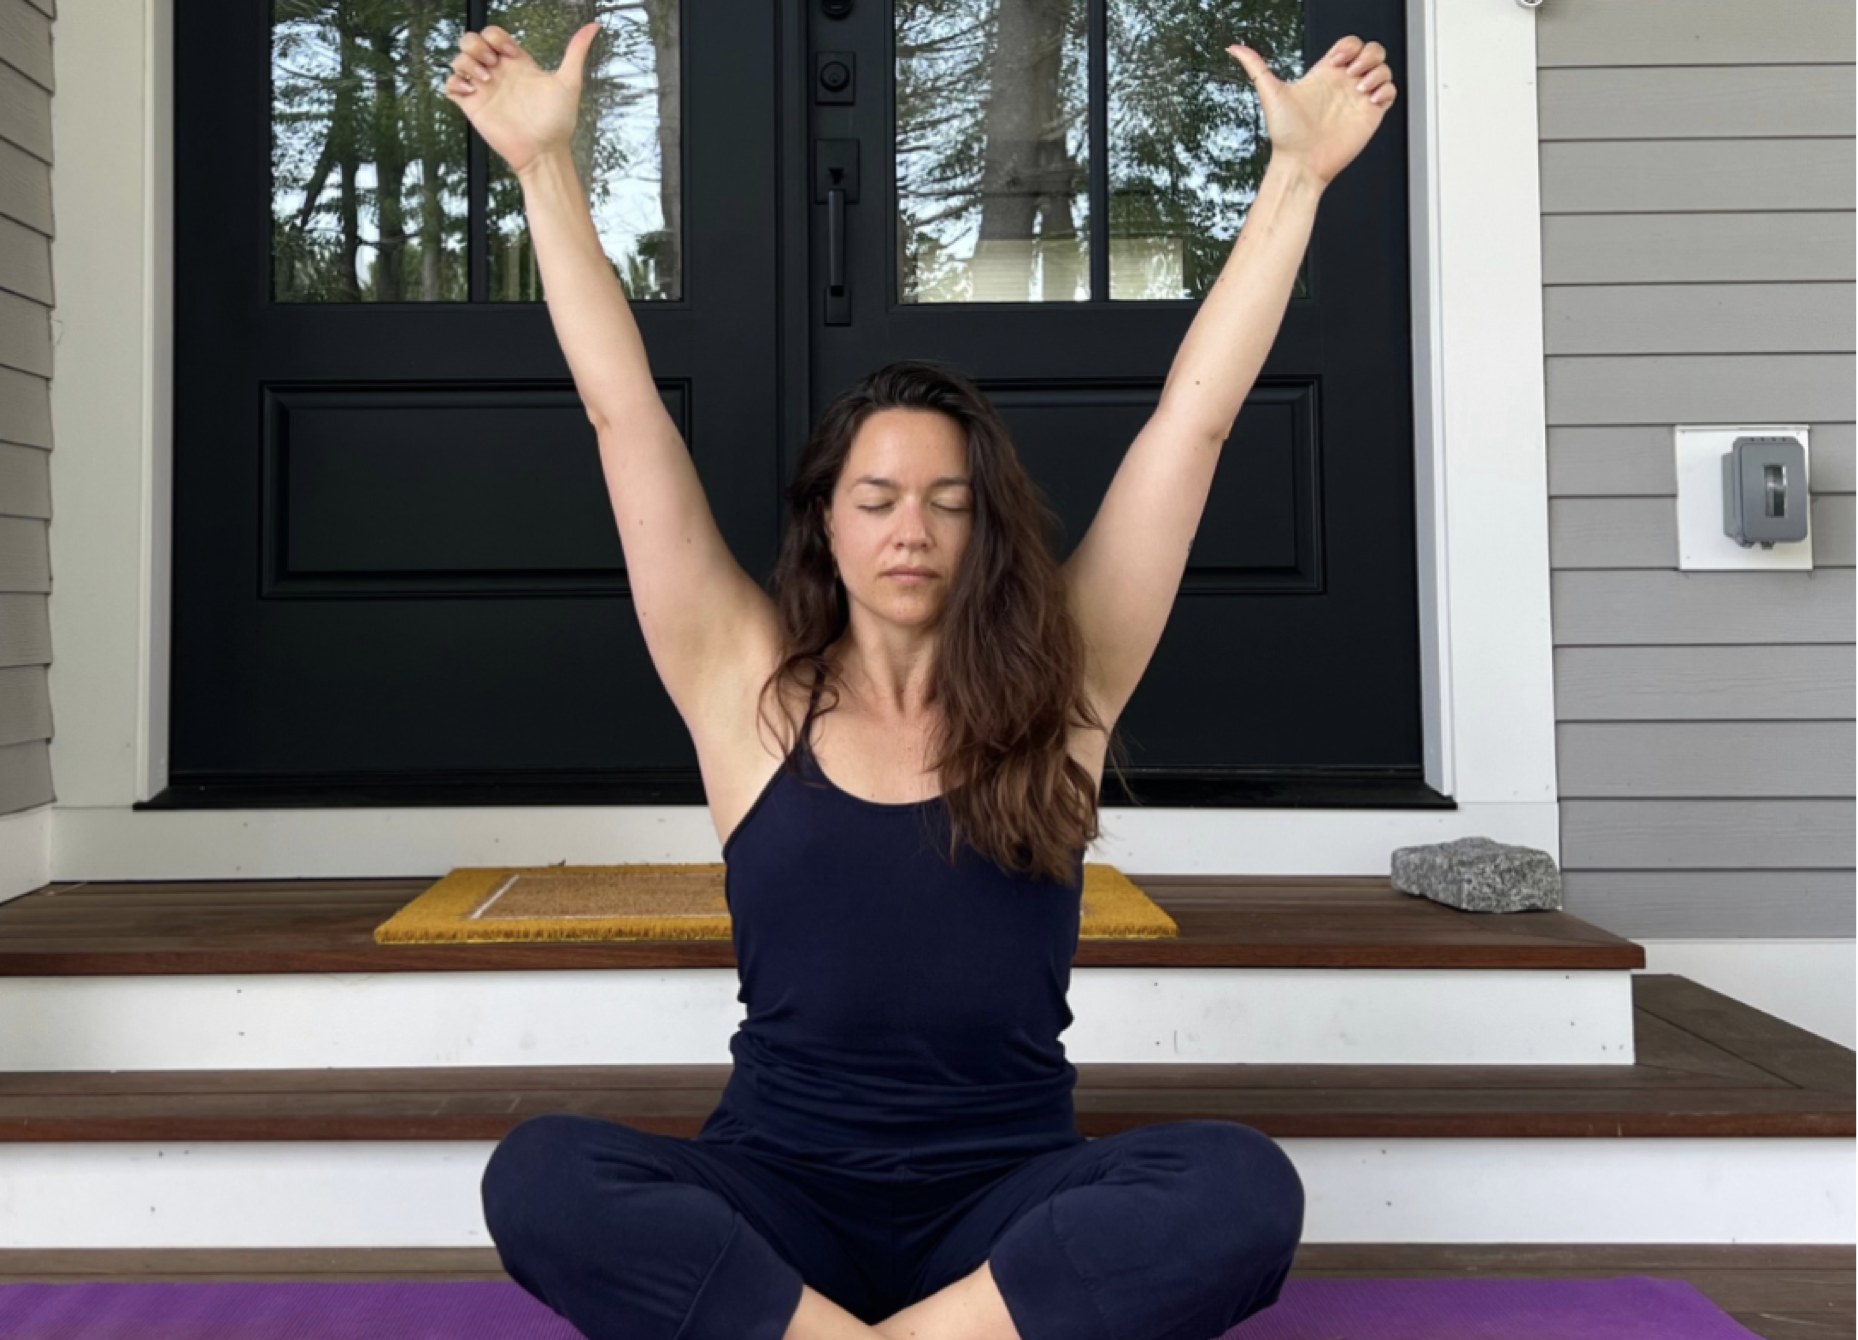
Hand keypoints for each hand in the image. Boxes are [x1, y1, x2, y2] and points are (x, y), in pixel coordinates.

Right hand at [443, 22, 599, 178]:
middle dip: (477, 45)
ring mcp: (484, 89)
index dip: (497, 37)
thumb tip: (593, 27)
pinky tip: (470, 91)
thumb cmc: (557, 122)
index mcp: (517, 64)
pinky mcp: (473, 105)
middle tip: (493, 64)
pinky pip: (450, 85)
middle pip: (472, 41)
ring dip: (467, 63)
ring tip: (485, 80)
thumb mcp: (569, 82)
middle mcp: (498, 73)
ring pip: (459, 60)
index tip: (512, 55)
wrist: (544, 152)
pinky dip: (454, 83)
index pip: (494, 34)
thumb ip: (576, 52)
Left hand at [1225, 35, 1396, 186]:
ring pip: (1383, 69)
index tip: (1335, 62)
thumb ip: (1256, 67)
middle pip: (1371, 51)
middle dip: (1368, 55)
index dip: (1348, 46)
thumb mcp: (1270, 94)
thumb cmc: (1286, 134)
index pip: (1348, 45)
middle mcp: (1343, 84)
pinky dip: (1386, 90)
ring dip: (1378, 72)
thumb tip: (1235, 49)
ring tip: (1361, 88)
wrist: (1301, 164)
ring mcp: (1358, 98)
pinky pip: (1390, 92)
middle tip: (1352, 72)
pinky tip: (1370, 99)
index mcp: (1324, 74)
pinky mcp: (1370, 114)